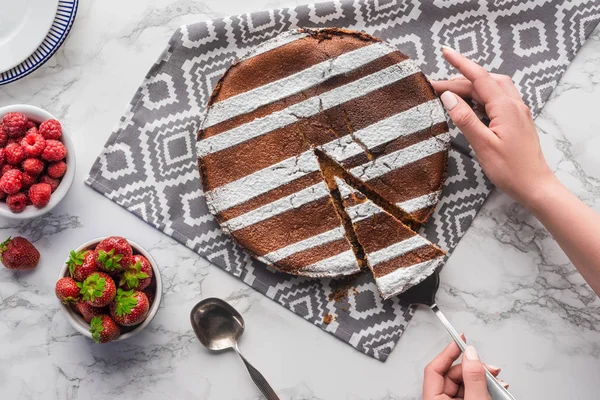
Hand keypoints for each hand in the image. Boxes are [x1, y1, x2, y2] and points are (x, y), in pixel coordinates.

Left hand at [423, 338, 505, 399]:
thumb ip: (473, 379)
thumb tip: (471, 354)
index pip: (434, 369)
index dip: (447, 353)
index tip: (460, 341)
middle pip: (452, 375)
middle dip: (472, 368)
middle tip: (490, 368)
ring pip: (463, 383)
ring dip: (481, 378)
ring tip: (497, 380)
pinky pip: (471, 392)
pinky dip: (483, 388)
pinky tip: (496, 388)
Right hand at [432, 46, 557, 207]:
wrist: (536, 186)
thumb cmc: (510, 169)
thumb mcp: (482, 144)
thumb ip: (465, 118)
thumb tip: (448, 97)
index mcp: (505, 107)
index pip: (479, 77)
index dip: (461, 63)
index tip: (445, 52)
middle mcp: (513, 104)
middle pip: (484, 82)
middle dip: (459, 80)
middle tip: (434, 87)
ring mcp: (517, 112)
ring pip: (493, 88)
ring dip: (472, 86)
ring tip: (450, 92)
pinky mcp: (517, 121)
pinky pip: (497, 99)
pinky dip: (481, 96)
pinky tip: (470, 105)